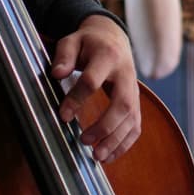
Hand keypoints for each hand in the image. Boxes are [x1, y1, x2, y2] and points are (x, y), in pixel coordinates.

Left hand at [52, 15, 140, 160]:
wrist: (113, 39)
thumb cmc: (89, 43)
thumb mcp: (72, 41)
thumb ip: (64, 55)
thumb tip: (57, 73)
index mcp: (107, 56)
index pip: (92, 81)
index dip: (77, 99)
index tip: (63, 115)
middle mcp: (125, 74)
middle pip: (122, 104)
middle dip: (105, 126)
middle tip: (85, 141)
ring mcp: (133, 89)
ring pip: (132, 118)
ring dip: (116, 140)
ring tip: (98, 156)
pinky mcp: (135, 101)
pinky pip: (136, 125)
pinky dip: (125, 143)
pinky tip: (110, 156)